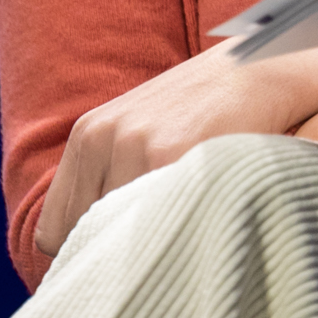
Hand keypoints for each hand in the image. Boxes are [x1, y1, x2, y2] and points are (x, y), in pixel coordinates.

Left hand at [36, 39, 317, 256]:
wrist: (263, 69)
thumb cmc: (207, 108)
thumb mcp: (142, 130)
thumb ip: (111, 174)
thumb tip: (90, 249)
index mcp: (88, 133)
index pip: (54, 230)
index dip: (92, 242)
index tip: (129, 234)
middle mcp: (104, 137)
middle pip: (86, 235)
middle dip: (120, 240)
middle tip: (162, 224)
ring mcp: (138, 145)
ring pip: (122, 233)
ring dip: (151, 235)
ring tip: (187, 211)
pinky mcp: (173, 154)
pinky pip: (158, 220)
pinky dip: (176, 227)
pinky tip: (201, 206)